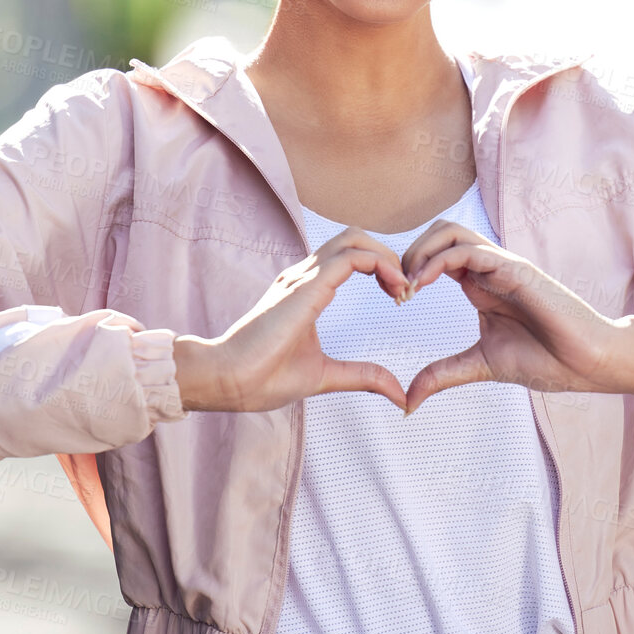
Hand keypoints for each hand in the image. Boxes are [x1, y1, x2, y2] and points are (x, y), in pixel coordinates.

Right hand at [174, 228, 412, 412]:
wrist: (228, 380)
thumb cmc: (264, 377)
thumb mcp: (326, 375)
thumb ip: (362, 377)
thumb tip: (399, 395)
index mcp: (306, 289)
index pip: (350, 255)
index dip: (382, 267)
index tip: (399, 298)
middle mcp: (304, 276)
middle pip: (354, 237)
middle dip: (388, 255)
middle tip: (405, 290)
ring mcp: (303, 277)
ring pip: (354, 238)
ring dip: (387, 257)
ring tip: (401, 288)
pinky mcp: (305, 287)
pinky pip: (352, 257)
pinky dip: (381, 265)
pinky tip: (394, 289)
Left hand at [397, 220, 633, 415]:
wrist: (589, 362)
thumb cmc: (547, 360)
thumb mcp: (481, 366)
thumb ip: (444, 374)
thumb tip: (407, 400)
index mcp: (480, 284)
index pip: (436, 254)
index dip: (409, 268)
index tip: (396, 299)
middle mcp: (490, 268)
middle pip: (439, 232)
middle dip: (409, 253)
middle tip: (397, 290)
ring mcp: (503, 265)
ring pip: (450, 231)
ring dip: (419, 252)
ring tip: (408, 286)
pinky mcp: (515, 270)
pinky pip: (469, 251)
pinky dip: (437, 261)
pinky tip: (422, 285)